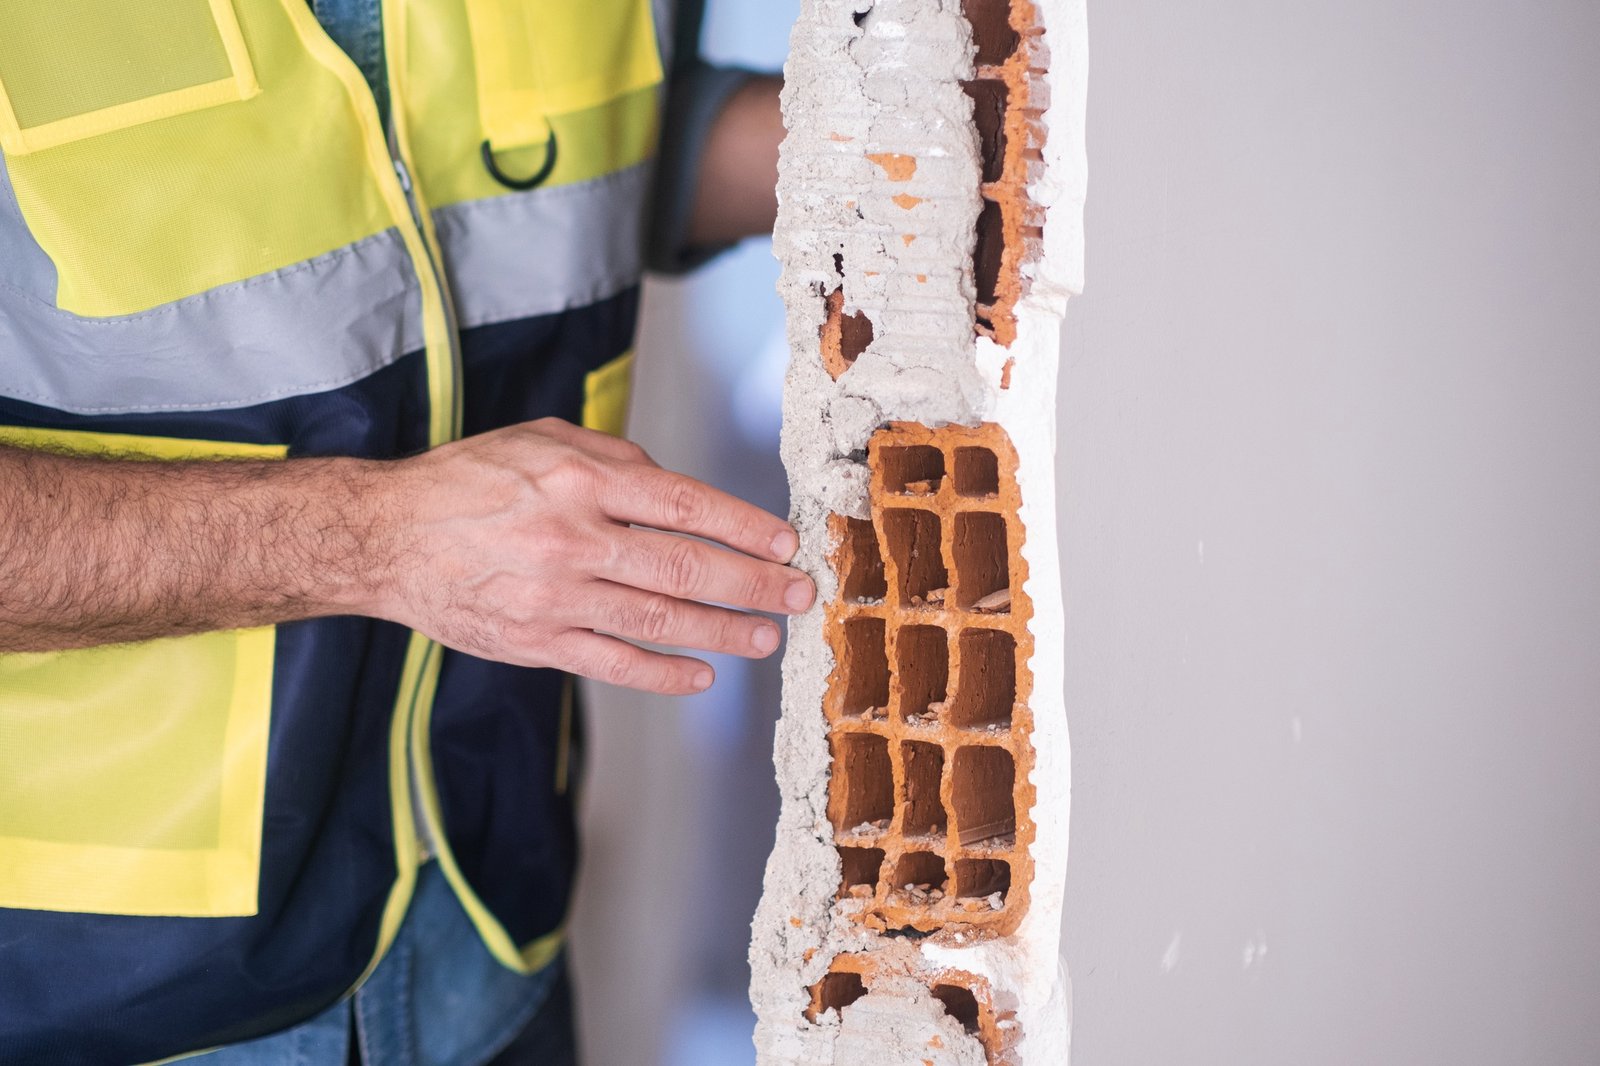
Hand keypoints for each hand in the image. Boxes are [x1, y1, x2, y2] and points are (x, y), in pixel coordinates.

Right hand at [371, 418, 813, 693]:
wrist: (387, 537)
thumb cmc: (469, 482)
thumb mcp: (543, 440)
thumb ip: (615, 458)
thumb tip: (678, 490)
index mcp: (581, 480)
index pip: (685, 505)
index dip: (745, 526)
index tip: (785, 542)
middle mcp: (573, 538)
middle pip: (685, 569)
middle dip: (754, 584)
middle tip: (798, 595)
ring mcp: (555, 597)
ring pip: (659, 622)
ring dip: (724, 633)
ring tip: (766, 637)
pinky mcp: (536, 642)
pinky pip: (613, 664)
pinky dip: (663, 673)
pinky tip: (702, 674)